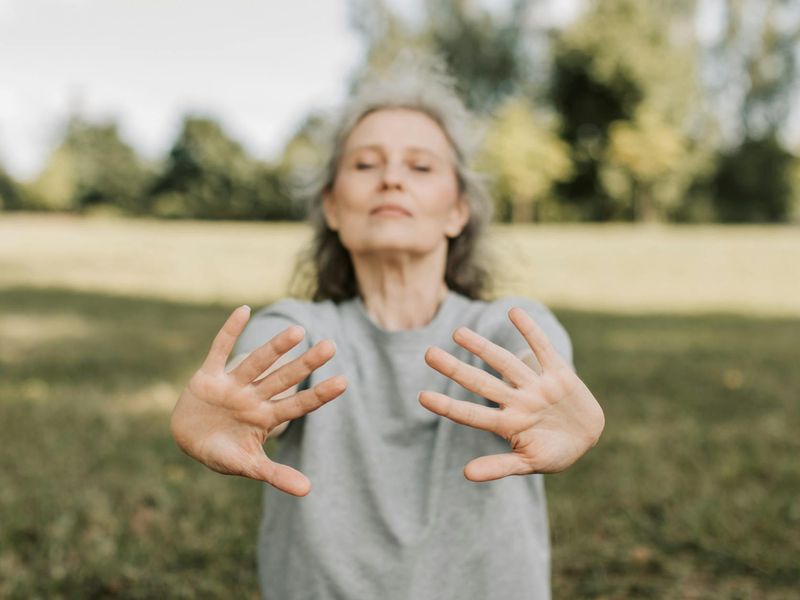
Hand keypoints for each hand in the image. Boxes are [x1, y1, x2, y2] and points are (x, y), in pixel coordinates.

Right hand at [170, 305, 346, 495]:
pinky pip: (219, 349)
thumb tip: (308, 491)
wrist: (187, 440)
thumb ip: (276, 475)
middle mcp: (253, 397)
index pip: (297, 405)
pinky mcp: (208, 377)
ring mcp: (232, 385)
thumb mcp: (247, 466)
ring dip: (275, 348)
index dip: (319, 394)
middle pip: (283, 379)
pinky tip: (244, 310)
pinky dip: (229, 331)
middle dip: (305, 365)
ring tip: (298, 330)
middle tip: (331, 346)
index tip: (344, 382)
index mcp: (265, 418)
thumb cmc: (222, 452)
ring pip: (257, 363)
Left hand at [420, 307, 603, 480]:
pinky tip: (513, 311)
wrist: (588, 438)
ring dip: (482, 348)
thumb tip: (466, 474)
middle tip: (428, 354)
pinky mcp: (559, 374)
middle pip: (481, 383)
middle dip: (456, 370)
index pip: (473, 414)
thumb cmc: (553, 453)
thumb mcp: (529, 463)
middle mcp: (517, 401)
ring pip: (505, 363)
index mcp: (508, 424)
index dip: (449, 406)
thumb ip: (499, 466)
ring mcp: (536, 386)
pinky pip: (542, 349)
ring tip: (458, 333)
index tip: (422, 397)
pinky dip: (530, 331)